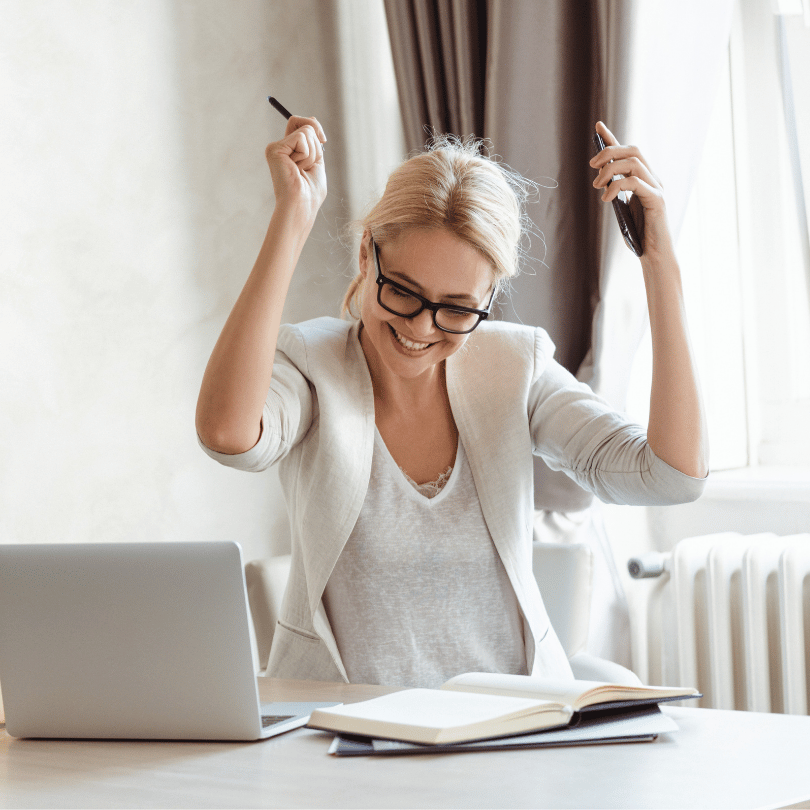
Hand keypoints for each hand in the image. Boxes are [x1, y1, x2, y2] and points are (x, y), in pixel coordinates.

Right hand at [265, 115, 327, 220]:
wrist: (301, 205)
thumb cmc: (310, 192)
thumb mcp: (317, 161)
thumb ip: (314, 142)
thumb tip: (312, 119)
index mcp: (290, 151)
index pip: (302, 124)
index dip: (315, 127)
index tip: (323, 140)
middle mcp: (281, 147)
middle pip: (306, 124)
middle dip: (316, 145)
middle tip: (308, 166)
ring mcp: (276, 148)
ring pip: (306, 131)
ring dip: (312, 154)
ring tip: (301, 170)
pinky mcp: (274, 149)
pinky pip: (301, 137)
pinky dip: (306, 154)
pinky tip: (297, 168)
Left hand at [589, 121, 672, 258]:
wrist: (653, 254)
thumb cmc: (637, 233)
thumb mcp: (621, 207)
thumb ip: (615, 190)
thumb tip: (601, 176)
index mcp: (644, 179)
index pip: (628, 152)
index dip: (612, 138)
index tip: (597, 126)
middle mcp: (653, 178)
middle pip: (633, 150)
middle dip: (609, 153)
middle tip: (592, 166)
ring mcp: (657, 187)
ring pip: (634, 162)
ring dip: (610, 170)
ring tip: (598, 187)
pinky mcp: (657, 199)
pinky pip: (636, 182)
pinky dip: (617, 186)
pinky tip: (606, 199)